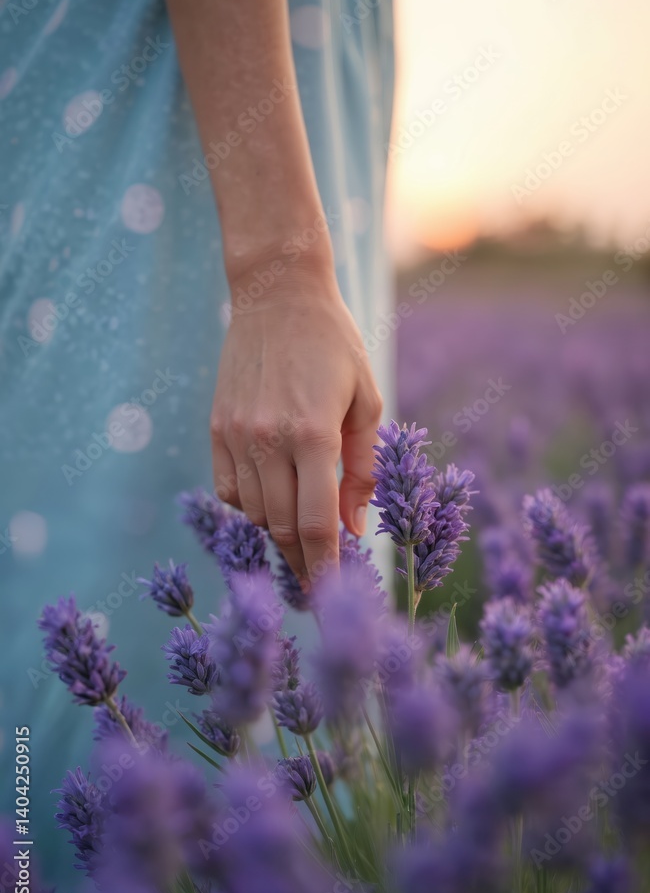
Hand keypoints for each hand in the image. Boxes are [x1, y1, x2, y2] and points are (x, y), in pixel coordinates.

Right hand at [210, 255, 382, 585]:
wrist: (276, 294)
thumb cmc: (333, 345)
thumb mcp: (366, 400)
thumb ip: (362, 468)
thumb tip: (355, 528)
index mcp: (312, 434)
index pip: (316, 525)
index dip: (325, 567)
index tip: (331, 598)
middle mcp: (267, 441)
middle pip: (281, 528)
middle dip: (302, 563)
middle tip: (319, 585)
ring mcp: (235, 436)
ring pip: (253, 514)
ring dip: (278, 534)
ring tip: (300, 541)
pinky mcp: (216, 429)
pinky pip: (228, 491)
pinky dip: (249, 509)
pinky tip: (271, 503)